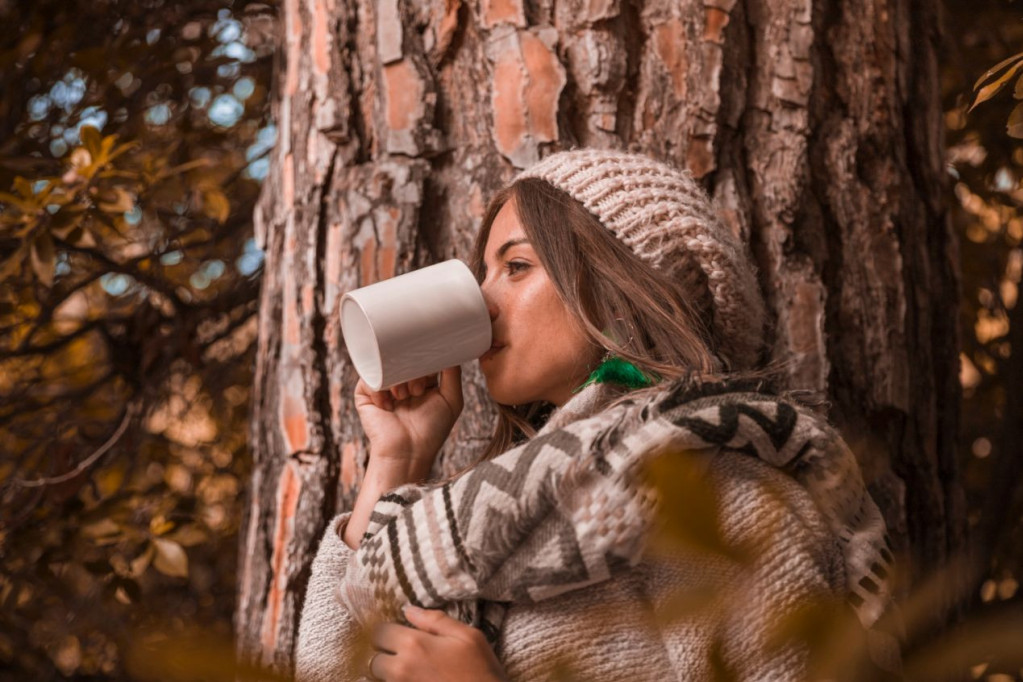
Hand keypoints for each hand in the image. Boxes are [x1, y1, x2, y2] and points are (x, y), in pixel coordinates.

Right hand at [354, 366, 462, 477]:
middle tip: (416, 390)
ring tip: (403, 398)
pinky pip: (368, 379)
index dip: (426, 359)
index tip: (429, 365)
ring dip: (396, 381)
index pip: (421, 359)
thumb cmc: (432, 430)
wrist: (408, 453)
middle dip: (411, 372)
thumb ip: (453, 374)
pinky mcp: (365, 396)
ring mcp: (382, 388)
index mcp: (419, 382)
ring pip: (386, 367)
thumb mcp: (452, 399)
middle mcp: (400, 382)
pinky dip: (379, 389)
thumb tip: (453, 349)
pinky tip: (388, 405)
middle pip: (403, 360)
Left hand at [367, 606, 506, 681]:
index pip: (379, 632)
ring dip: (387, 672)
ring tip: (408, 667)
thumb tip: (408, 610)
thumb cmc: (482, 670)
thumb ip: (435, 620)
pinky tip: (412, 678)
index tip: (398, 631)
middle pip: (374, 658)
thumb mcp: (468, 636)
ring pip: (379, 678)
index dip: (387, 630)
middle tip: (401, 651)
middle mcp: (402, 668)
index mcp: (415, 644)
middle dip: (384, 653)